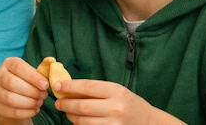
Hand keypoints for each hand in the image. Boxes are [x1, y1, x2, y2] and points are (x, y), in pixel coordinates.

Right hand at [0, 57, 48, 120]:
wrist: (16, 98)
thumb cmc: (27, 83)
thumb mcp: (33, 74)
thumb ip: (41, 70)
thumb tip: (52, 62)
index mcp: (8, 64)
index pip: (18, 67)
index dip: (32, 76)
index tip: (45, 85)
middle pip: (11, 83)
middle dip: (31, 91)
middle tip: (43, 95)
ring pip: (10, 98)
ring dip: (28, 102)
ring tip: (39, 103)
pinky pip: (11, 111)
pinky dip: (26, 112)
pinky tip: (34, 110)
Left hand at [53, 80, 180, 124]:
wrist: (148, 122)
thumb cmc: (128, 103)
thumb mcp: (115, 91)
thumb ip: (94, 89)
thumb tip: (66, 87)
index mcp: (117, 92)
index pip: (87, 87)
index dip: (68, 86)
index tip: (57, 86)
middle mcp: (116, 108)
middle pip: (81, 106)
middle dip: (65, 104)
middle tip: (58, 102)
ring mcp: (114, 124)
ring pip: (82, 121)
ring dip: (70, 116)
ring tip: (67, 112)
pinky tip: (77, 120)